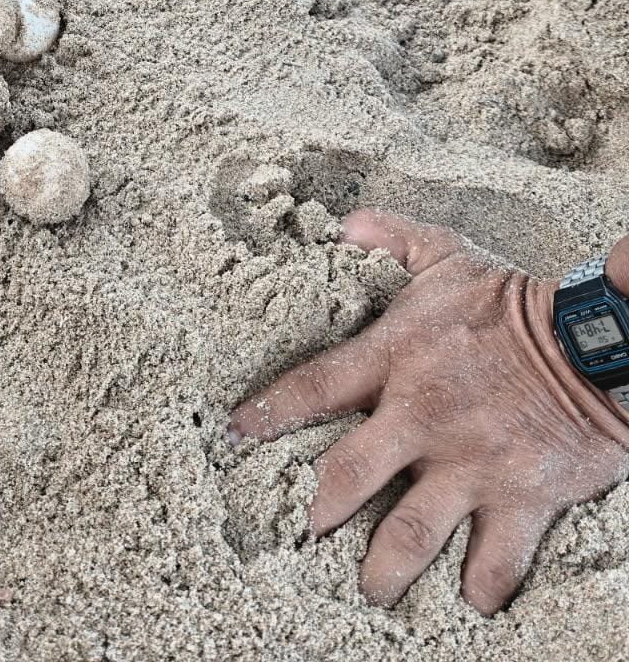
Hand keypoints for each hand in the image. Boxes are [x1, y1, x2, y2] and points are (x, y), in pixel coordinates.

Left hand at [228, 209, 628, 613]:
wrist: (596, 343)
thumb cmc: (516, 301)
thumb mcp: (448, 254)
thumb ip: (392, 237)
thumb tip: (344, 226)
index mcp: (397, 357)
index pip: (315, 386)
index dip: (269, 411)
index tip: (234, 434)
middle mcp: (423, 417)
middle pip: (348, 476)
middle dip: (317, 511)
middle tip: (298, 534)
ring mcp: (470, 464)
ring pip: (410, 534)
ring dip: (383, 570)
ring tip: (369, 591)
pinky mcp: (521, 499)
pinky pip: (494, 560)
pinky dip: (480, 587)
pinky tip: (466, 602)